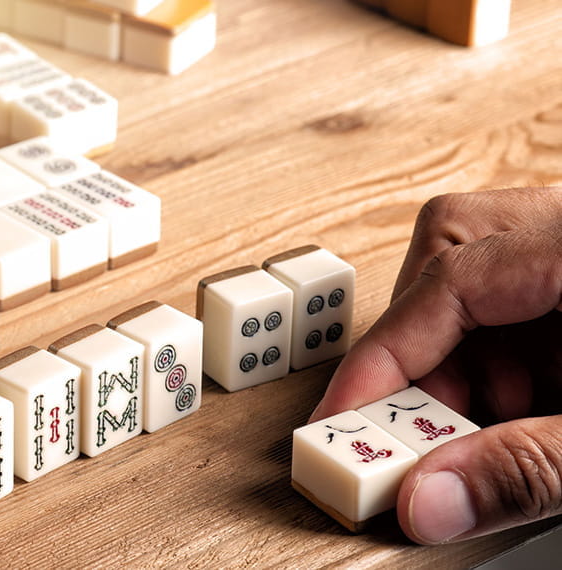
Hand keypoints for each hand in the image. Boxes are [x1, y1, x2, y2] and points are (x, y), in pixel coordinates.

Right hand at [310, 187, 561, 543]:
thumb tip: (427, 501)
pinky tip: (524, 424)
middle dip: (420, 353)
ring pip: (482, 288)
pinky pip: (522, 311)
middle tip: (413, 432)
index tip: (343, 424)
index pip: (449, 278)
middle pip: (453, 259)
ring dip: (464, 373)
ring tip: (480, 441)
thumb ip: (526, 468)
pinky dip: (506, 376)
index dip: (383, 358)